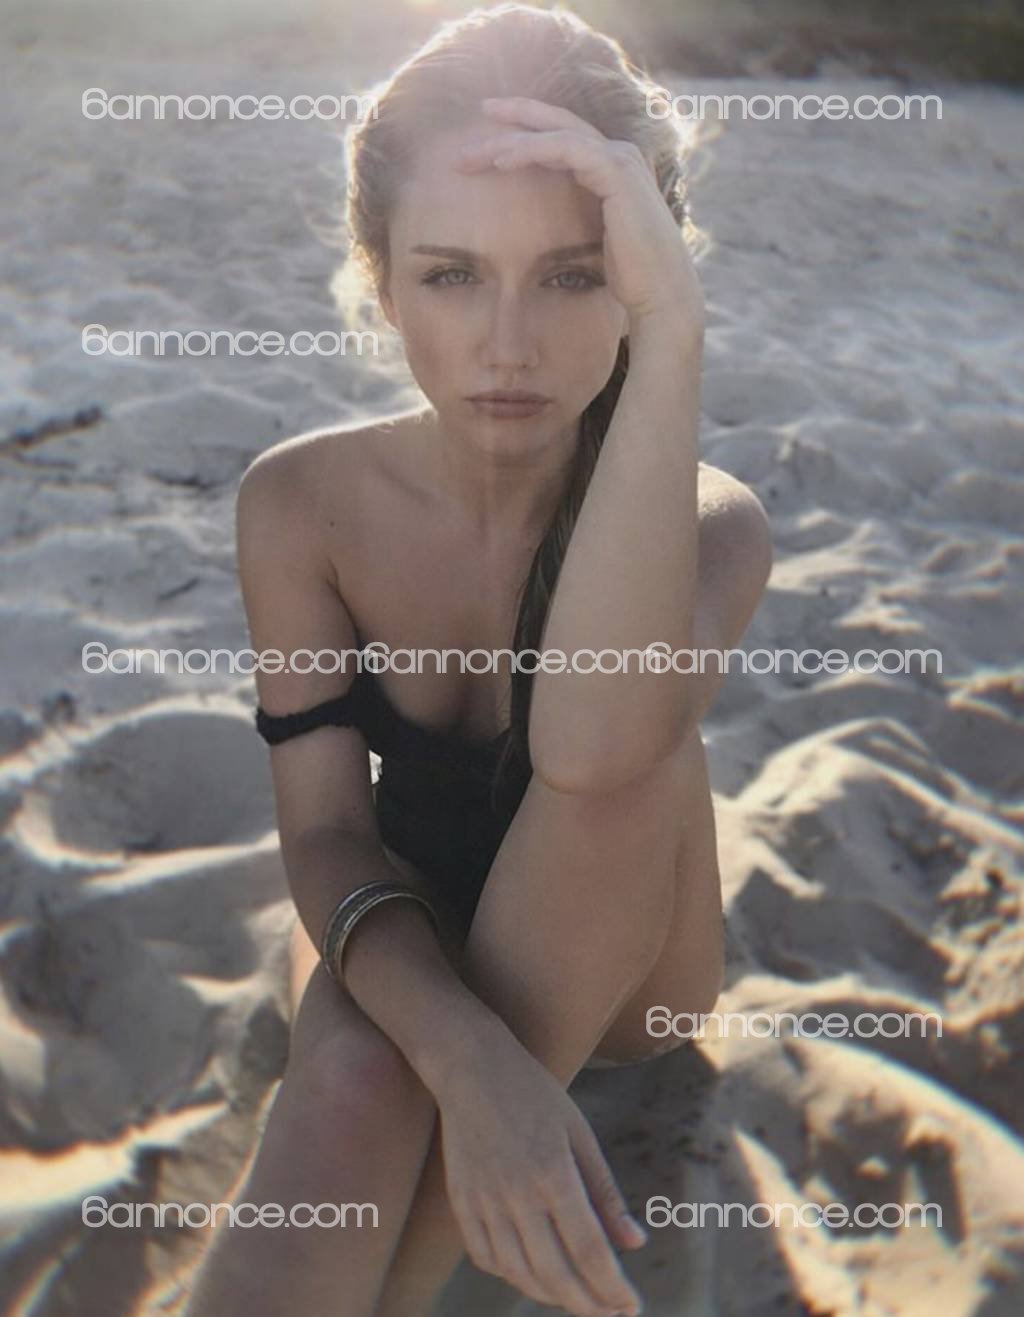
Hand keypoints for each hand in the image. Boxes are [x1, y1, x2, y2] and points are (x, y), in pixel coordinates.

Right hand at [435, 1025, 645, 1315]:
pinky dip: (513, 1276)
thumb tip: (635, 1244)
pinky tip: (534, 1274)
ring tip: (579, 1298)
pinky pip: (486, 1257)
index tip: (632, 1306)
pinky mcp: (461, 1202)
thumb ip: (605, 1192)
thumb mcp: (579, 1133)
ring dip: (553, 1296)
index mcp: (553, 1174)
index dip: (613, 1288)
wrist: (471, 1068)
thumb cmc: (534, 1094)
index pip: (589, 1251)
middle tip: (611, 1312)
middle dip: (589, 1304)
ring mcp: (483, 1201)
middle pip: (555, 1275)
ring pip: (519, 1273)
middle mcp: (516, 1195)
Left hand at [456, 95, 703, 336]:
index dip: (530, 129)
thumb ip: (576, 215)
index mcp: (611, 169)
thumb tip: (545, 222)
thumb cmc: (630, 276)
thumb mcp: (592, 238)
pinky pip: (565, 149)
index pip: (565, 136)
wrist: (660, 294)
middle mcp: (618, 155)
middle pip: (559, 123)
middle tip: (482, 107)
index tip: (492, 133)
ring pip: (557, 133)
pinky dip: (531, 150)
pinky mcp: (617, 171)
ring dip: (513, 137)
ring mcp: (620, 159)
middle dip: (519, 114)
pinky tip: (501, 161)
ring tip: (476, 149)